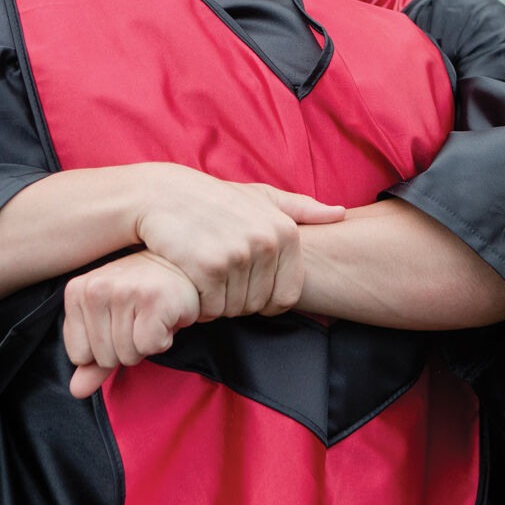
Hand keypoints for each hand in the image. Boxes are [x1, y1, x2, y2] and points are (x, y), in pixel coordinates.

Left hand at [63, 251, 200, 397]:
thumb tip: (76, 391)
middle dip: (127, 347)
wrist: (181, 268)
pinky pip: (150, 347)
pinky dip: (163, 340)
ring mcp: (124, 292)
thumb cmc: (142, 295)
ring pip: (128, 355)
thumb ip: (91, 360)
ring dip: (146, 344)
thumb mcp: (109, 323)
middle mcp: (96, 288)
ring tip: (152, 317)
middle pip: (104, 358)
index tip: (119, 324)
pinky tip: (166, 317)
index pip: (78, 355)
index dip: (104, 349)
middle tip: (140, 319)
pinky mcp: (153, 298)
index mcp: (77, 291)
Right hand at [130, 165, 344, 321]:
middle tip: (218, 276)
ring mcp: (238, 256)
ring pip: (234, 310)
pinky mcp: (209, 268)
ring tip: (204, 274)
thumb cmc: (216, 199)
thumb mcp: (261, 196)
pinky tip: (191, 279)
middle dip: (237, 300)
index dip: (265, 300)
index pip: (288, 296)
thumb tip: (340, 213)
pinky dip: (199, 304)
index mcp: (286, 231)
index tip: (245, 285)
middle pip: (259, 305)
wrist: (164, 195)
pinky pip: (211, 309)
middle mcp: (267, 243)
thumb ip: (301, 208)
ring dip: (216, 303)